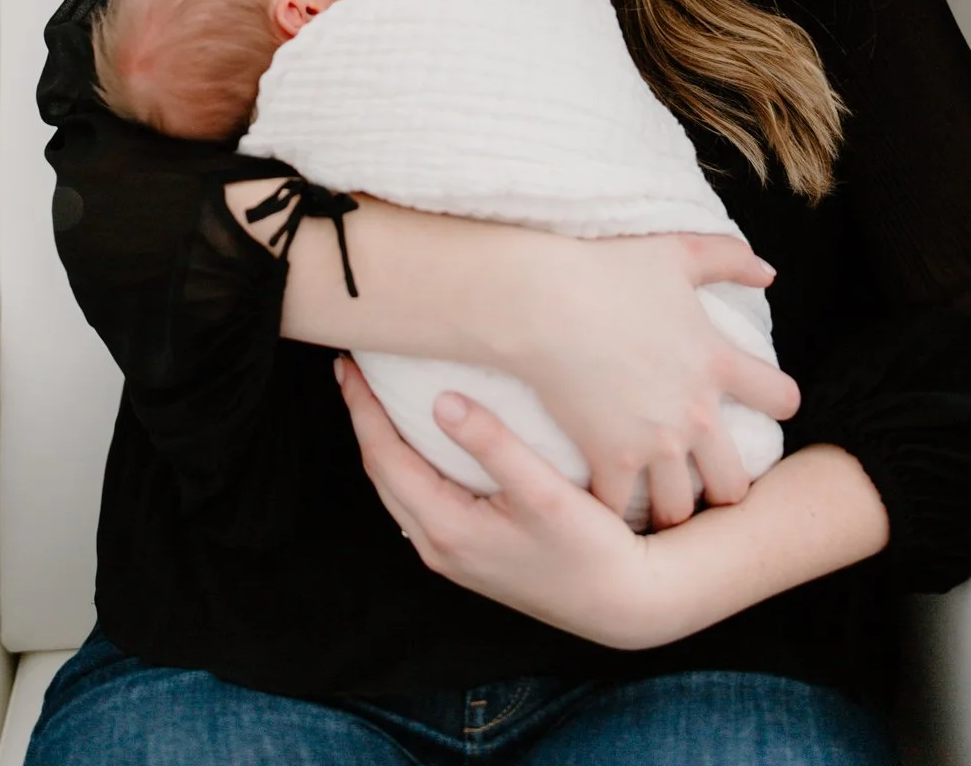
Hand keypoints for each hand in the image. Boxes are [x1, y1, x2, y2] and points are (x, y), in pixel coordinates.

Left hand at [337, 357, 657, 646]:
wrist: (622, 605)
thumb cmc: (590, 548)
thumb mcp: (545, 491)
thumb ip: (493, 444)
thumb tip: (441, 400)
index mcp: (447, 529)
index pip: (385, 457)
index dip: (363, 408)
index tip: (348, 365)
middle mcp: (440, 547)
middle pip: (382, 473)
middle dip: (364, 420)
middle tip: (355, 370)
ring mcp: (453, 556)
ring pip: (398, 489)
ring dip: (383, 442)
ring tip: (379, 398)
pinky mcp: (470, 556)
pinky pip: (419, 501)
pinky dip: (408, 463)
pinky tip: (423, 440)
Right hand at [512, 232, 798, 529]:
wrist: (545, 303)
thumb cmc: (608, 271)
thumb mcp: (678, 252)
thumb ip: (729, 258)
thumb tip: (769, 271)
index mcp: (716, 363)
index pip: (780, 398)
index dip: (778, 402)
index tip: (763, 406)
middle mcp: (694, 414)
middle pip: (733, 481)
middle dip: (725, 485)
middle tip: (706, 479)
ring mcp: (653, 443)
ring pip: (680, 507)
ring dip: (671, 506)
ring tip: (657, 500)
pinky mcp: (610, 460)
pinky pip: (623, 508)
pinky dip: (615, 510)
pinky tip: (607, 503)